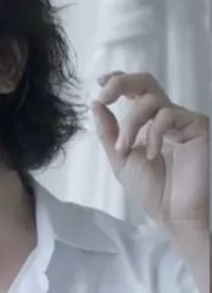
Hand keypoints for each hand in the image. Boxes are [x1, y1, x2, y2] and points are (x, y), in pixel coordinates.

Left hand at [91, 71, 209, 232]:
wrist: (174, 212)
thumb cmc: (151, 189)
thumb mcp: (120, 159)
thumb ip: (109, 132)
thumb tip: (95, 104)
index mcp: (146, 123)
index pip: (134, 91)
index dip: (118, 80)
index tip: (100, 82)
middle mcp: (164, 117)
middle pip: (145, 82)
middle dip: (122, 84)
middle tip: (105, 96)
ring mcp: (181, 120)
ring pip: (151, 100)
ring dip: (130, 123)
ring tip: (123, 148)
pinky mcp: (197, 125)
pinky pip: (169, 115)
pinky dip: (153, 134)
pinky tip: (152, 155)